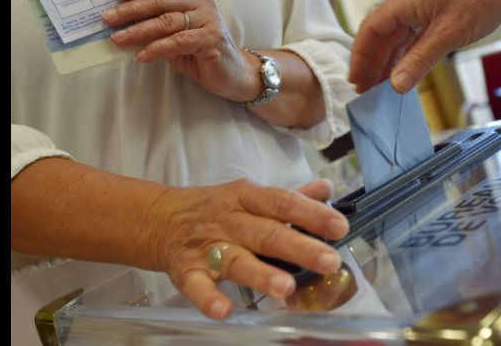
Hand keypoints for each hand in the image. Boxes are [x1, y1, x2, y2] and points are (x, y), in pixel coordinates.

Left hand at [102, 0, 260, 101]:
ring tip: (117, 38)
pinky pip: (178, 41)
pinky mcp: (211, 40)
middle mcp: (202, 3)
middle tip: (108, 18)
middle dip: (131, 9)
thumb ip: (156, 26)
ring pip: (167, 21)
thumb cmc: (201, 54)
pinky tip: (141, 56)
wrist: (234, 75)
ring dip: (138, 30)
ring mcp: (209, 20)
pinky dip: (157, 49)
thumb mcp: (176, 36)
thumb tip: (121, 24)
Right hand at [146, 178, 348, 319]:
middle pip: (266, 232)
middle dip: (299, 247)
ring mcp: (206, 246)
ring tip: (287, 288)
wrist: (160, 218)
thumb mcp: (250, 195)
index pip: (283, 202)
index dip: (312, 213)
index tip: (340, 226)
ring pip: (236, 259)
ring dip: (261, 273)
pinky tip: (224, 310)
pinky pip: (196, 285)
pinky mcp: (186, 271)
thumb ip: (290, 196)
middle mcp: (228, 219)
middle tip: (328, 261)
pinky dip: (208, 298)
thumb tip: (326, 189)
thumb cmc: (216, 209)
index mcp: (246, 196)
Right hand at [348, 0, 500, 93]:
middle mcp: (407, 3)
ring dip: (385, 62)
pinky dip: (403, 57)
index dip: (360, 55)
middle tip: (363, 89)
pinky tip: (400, 72)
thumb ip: (419, 60)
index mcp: (405, 1)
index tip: (355, 79)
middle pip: (379, 35)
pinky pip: (410, 38)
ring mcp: (420, 9)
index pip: (370, 29)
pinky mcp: (432, 16)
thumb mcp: (448, 34)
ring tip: (377, 87)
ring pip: (394, 39)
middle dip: (370, 62)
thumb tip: (396, 85)